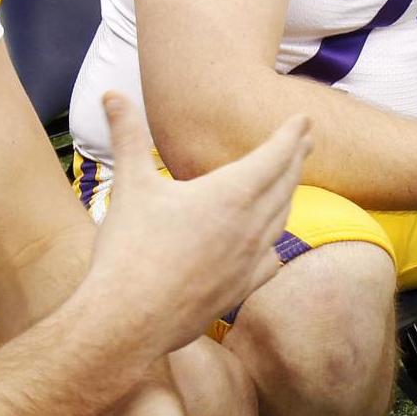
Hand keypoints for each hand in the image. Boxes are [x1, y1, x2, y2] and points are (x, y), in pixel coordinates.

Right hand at [81, 95, 309, 359]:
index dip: (291, 136)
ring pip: (281, 220)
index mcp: (229, 194)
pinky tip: (277, 246)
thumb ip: (127, 134)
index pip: (274, 156)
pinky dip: (278, 243)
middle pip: (284, 185)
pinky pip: (271, 260)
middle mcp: (250, 226)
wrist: (130, 321)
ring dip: (290, 196)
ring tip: (292, 182)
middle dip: (296, 159)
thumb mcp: (130, 183)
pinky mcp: (241, 290)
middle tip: (306, 141)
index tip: (305, 120)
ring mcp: (249, 261)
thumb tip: (110, 93)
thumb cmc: (129, 250)